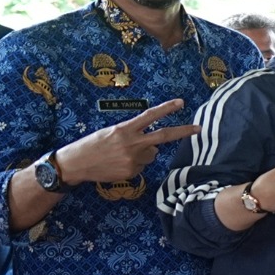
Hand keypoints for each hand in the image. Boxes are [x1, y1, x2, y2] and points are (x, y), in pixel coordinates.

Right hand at [52, 99, 198, 185]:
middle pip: (164, 136)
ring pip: (152, 154)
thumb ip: (132, 134)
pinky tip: (119, 164)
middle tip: (198, 128)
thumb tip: (153, 144)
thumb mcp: (111, 132)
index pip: (150, 116)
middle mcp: (131, 143)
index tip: (180, 103)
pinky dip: (135, 164)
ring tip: (123, 154)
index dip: (166, 109)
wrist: (75, 164)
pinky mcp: (132, 171)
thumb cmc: (92, 145)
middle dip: (183, 131)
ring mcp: (133, 158)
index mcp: (124, 129)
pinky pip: (142, 166)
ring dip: (144, 153)